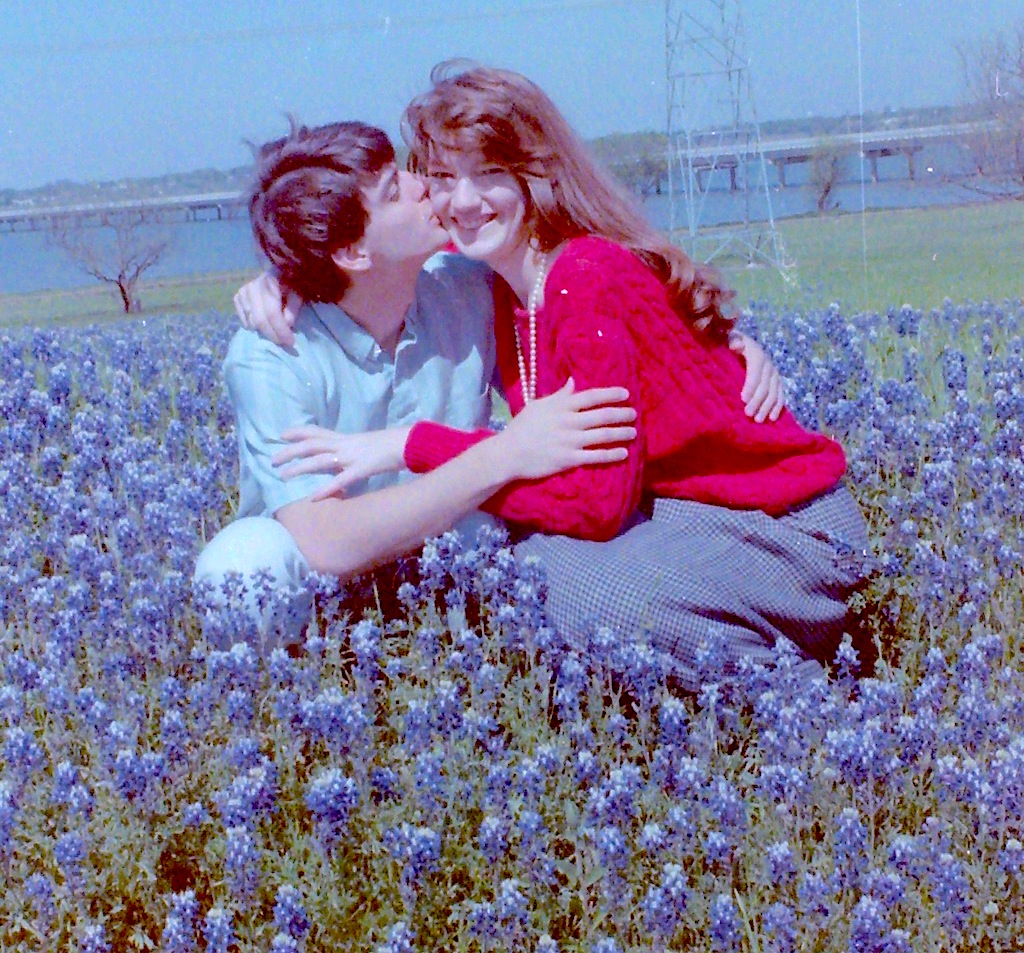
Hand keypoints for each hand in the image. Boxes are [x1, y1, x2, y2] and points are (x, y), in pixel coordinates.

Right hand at [234, 272, 302, 346]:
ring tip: (276, 333)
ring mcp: (243, 292)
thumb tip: (286, 324)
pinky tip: (263, 326)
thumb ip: (292, 309)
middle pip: (260, 320)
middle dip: (272, 335)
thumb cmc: (290, 284)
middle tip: (283, 343)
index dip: (280, 330)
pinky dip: (253, 326)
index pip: (272, 312)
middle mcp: (253, 287)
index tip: (290, 342)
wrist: (277, 273)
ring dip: (264, 332)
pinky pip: (243, 318)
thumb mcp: (297, 294)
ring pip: (251, 321)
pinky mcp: (238, 297)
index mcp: (270, 283)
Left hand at [272, 425, 410, 499]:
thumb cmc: (392, 443)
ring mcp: (352, 456)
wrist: (409, 443)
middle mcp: (345, 444)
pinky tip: (313, 497)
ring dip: (299, 468)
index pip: (317, 431)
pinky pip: (340, 480)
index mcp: (347, 438)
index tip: (281, 434)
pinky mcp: (361, 470)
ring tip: (283, 476)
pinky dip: (325, 489)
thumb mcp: (368, 444)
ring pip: (319, 460)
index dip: (298, 431)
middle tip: (272, 460)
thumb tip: (344, 457)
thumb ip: (353, 450)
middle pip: (311, 445)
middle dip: (289, 451)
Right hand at [498, 379, 636, 480]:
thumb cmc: (521, 428)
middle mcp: (569, 422)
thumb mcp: (538, 406)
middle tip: (634, 414)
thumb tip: (573, 381)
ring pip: (603, 435)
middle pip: (602, 415)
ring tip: (633, 432)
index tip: (625, 393)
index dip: (611, 394)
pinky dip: (611, 454)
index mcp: (561, 406)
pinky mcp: (569, 459)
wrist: (508, 453)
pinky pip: (595, 456)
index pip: (591, 397)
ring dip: (621, 433)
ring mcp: (570, 441)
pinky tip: (623, 453)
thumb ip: (558, 395)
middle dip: (621, 414)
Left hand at [729, 331, 784, 421]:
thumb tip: (736, 345)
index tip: (743, 398)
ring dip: (767, 407)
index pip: (755, 372)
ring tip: (758, 420)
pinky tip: (772, 418)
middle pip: (765, 385)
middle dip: (757, 400)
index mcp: (757, 355)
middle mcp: (769, 365)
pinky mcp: (777, 382)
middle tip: (747, 414)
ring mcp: (775, 374)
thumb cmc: (734, 342)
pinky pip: (780, 395)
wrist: (744, 342)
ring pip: (773, 392)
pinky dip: (777, 407)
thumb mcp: (732, 337)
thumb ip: (733, 340)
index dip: (751, 385)